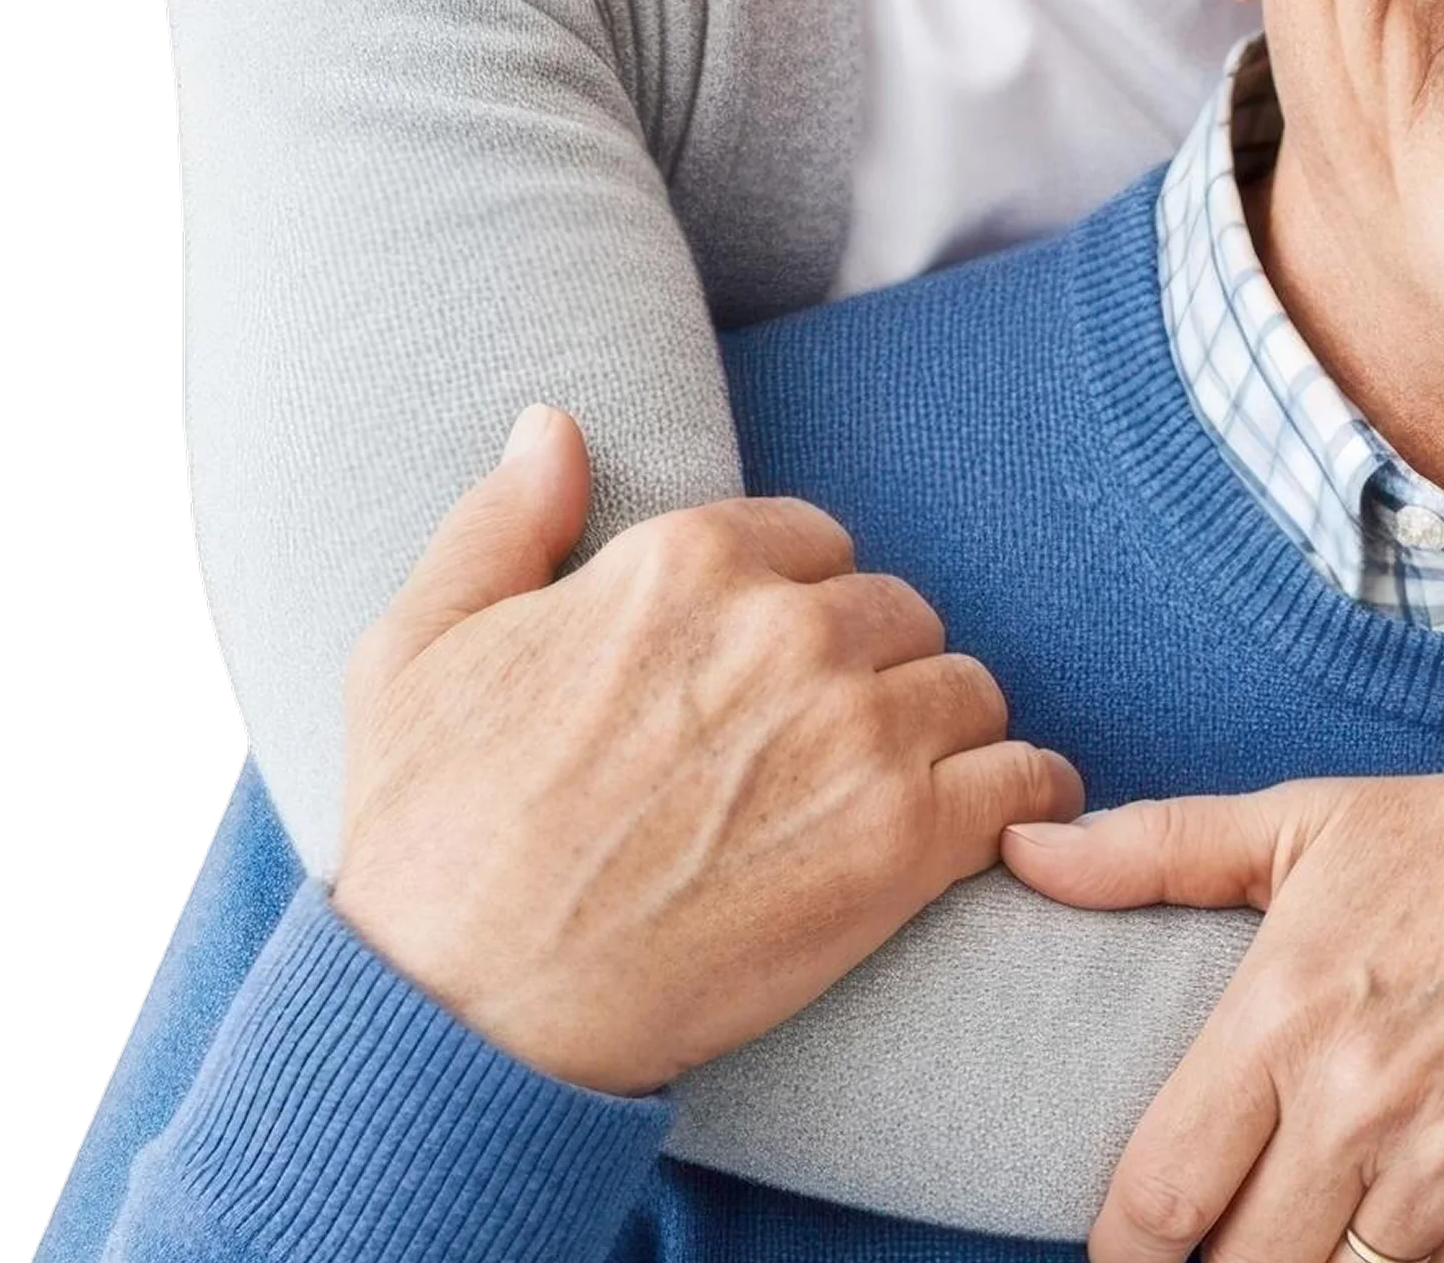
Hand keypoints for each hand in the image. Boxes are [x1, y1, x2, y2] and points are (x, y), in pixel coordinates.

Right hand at [328, 405, 1081, 1093]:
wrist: (457, 1016)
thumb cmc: (426, 838)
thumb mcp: (415, 649)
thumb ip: (501, 523)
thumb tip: (554, 427)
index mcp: (685, 559)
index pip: (814, 539)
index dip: (801, 600)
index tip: (782, 662)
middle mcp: (786, 626)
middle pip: (896, 610)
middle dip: (874, 665)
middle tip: (836, 738)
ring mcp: (851, 732)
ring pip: (965, 687)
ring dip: (945, 730)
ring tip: (916, 780)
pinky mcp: (898, 843)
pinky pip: (1019, 781)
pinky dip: (1028, 794)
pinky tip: (1014, 813)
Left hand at [1001, 729, 1443, 1262]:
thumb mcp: (1307, 820)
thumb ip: (1156, 849)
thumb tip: (1026, 851)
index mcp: (1286, 1012)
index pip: (1160, 1195)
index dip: (1120, 1250)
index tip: (1119, 1250)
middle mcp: (1356, 1105)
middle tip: (1197, 1252)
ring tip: (1282, 1243)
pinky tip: (1372, 1241)